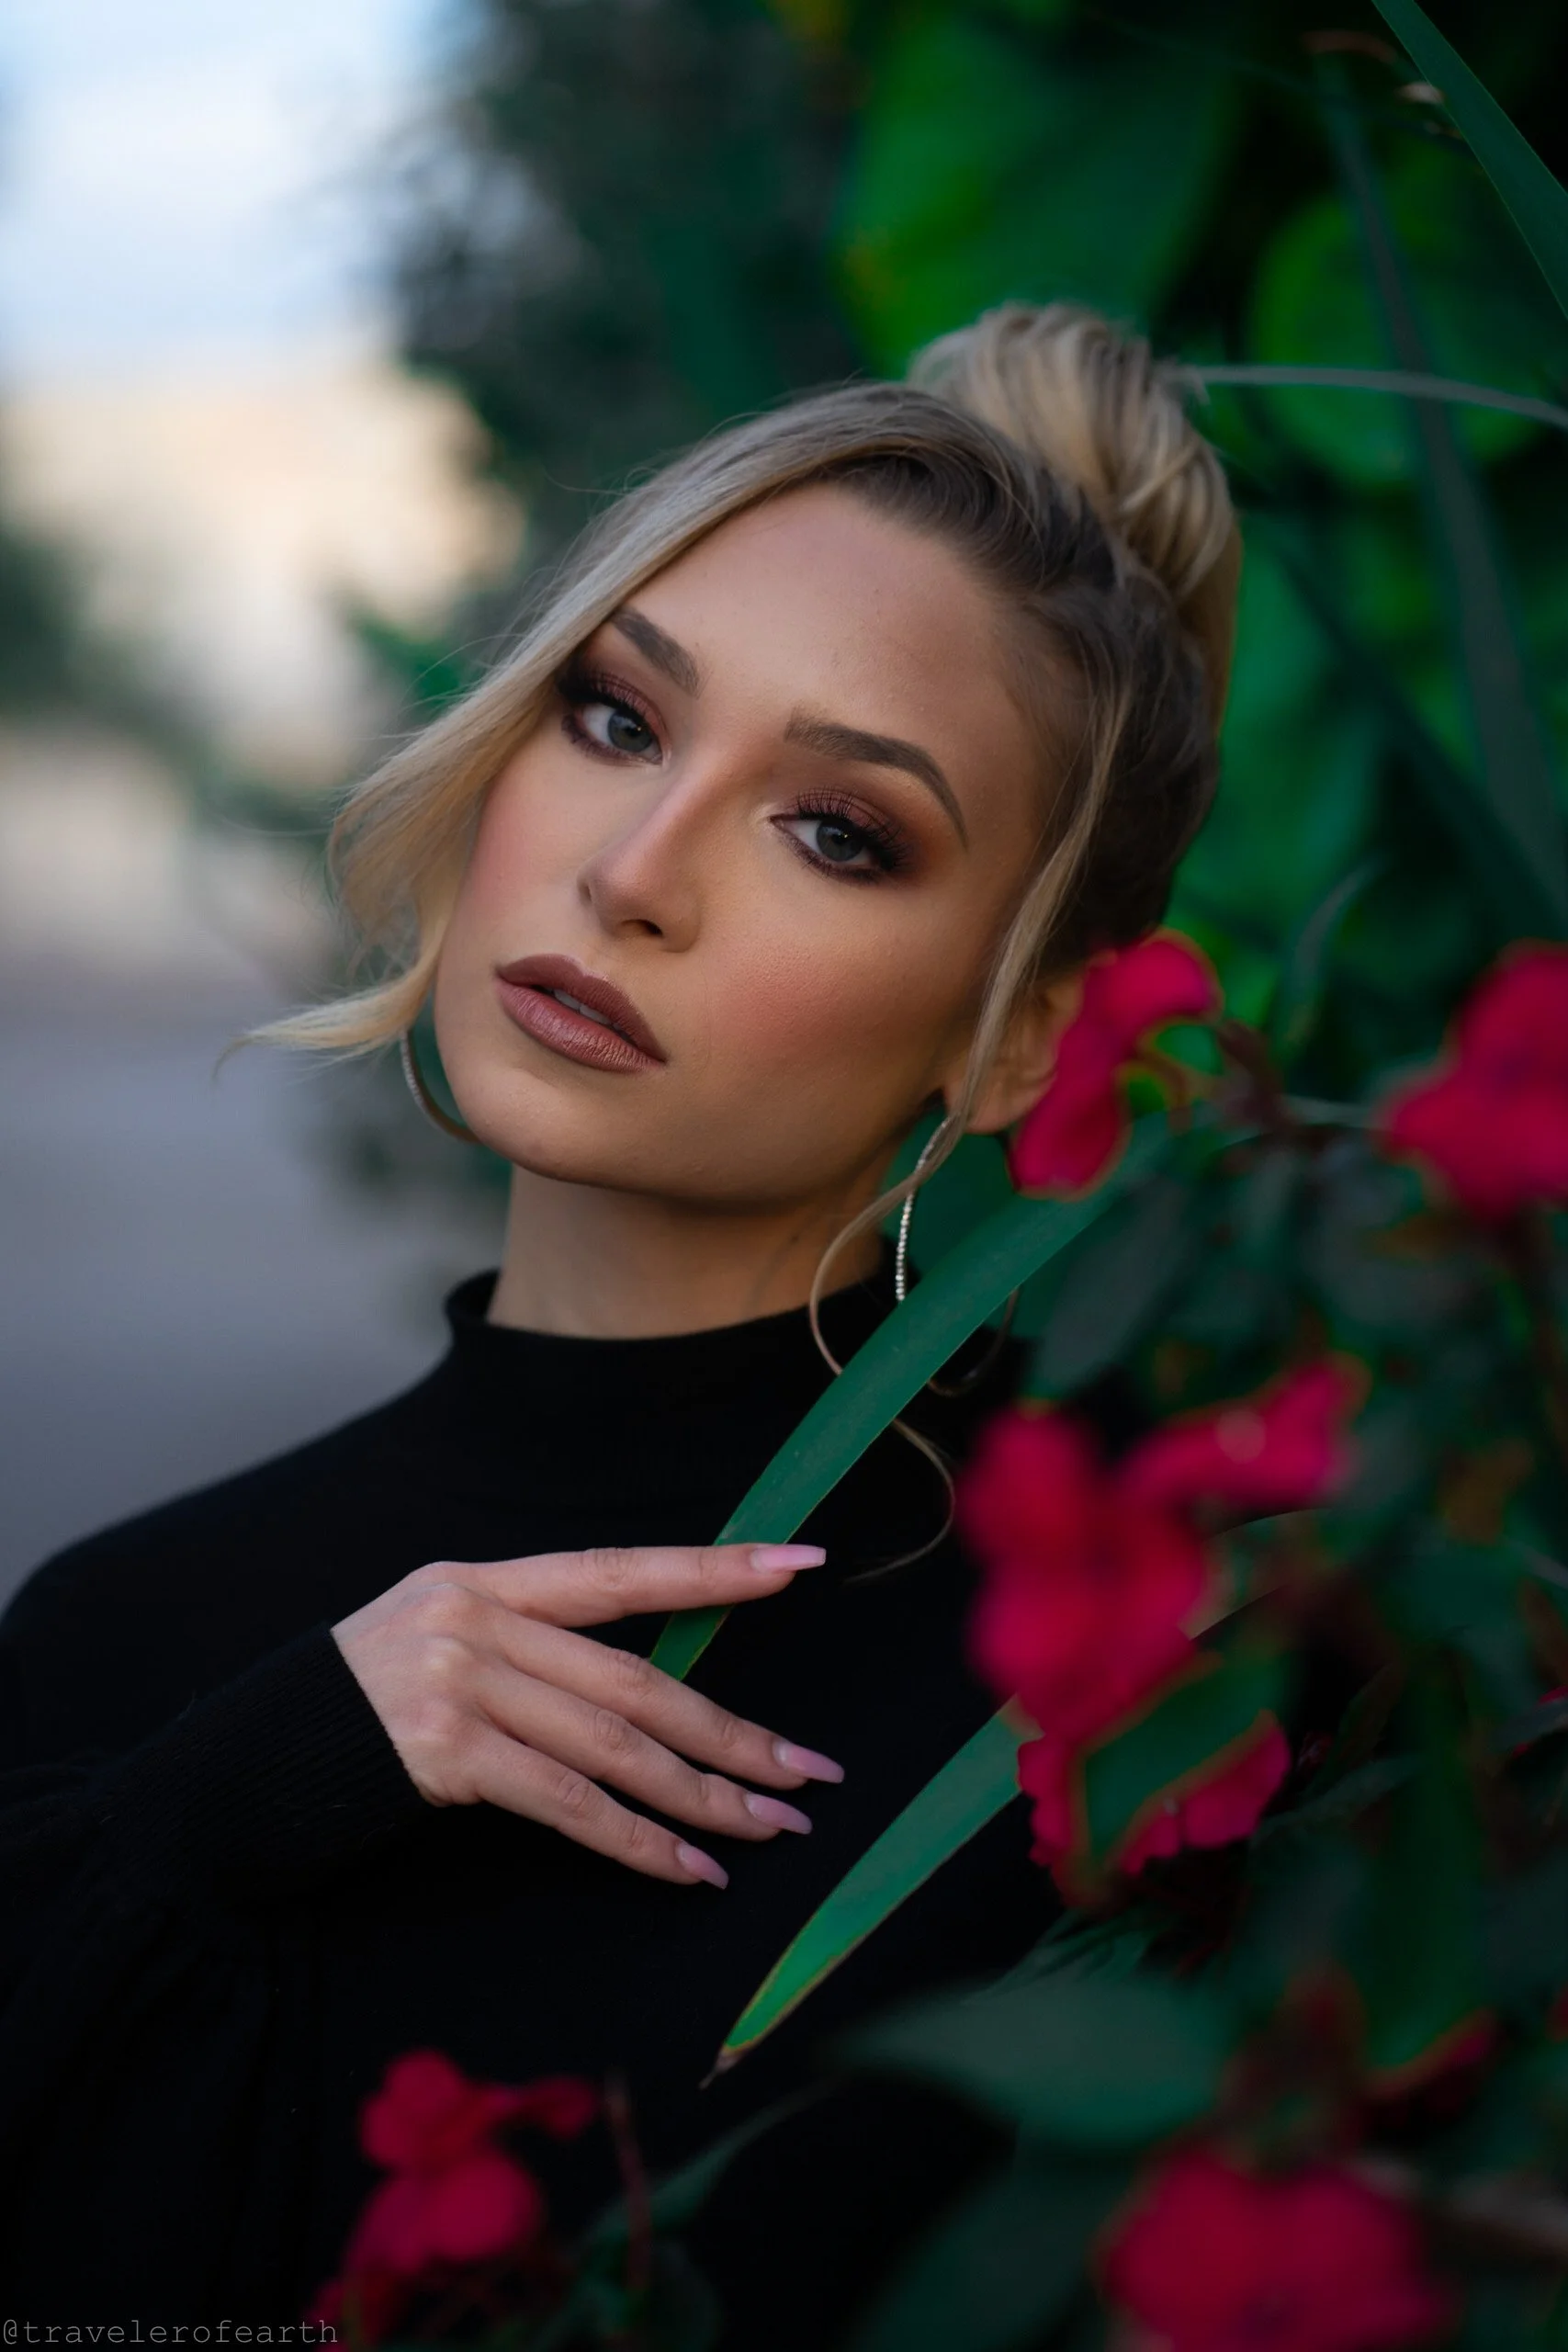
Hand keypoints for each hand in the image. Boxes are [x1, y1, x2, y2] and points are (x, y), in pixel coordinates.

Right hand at [331, 1543, 841, 1888]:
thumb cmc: (352, 1713)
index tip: (798, 1564)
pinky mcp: (443, 1751)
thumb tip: (645, 1697)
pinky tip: (686, 1869)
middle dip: (731, 1731)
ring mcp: (457, 1681)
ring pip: (614, 1742)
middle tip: (808, 1772)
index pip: (617, 1571)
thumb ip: (524, 1650)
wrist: (240, 1769)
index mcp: (481, 1581)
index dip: (711, 1569)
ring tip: (769, 1830)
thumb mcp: (432, 1644)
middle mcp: (474, 1618)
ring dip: (701, 1797)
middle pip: (633, 1676)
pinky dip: (634, 1841)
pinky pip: (566, 1802)